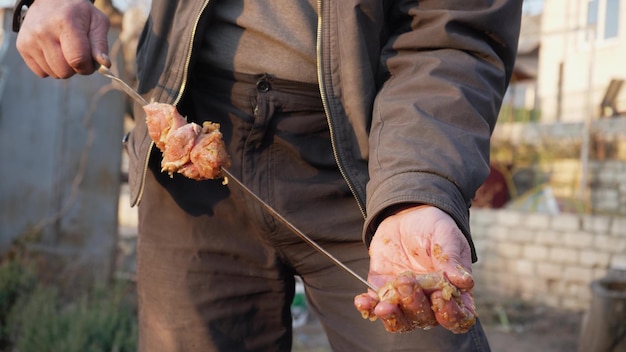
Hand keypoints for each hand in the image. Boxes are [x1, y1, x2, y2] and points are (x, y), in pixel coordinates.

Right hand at [16, 0, 110, 77]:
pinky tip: (54, 52)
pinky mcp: (22, 46)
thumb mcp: (97, 21)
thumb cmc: (79, 13)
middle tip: (78, 54)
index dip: (88, 67)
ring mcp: (30, 39)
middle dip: (76, 68)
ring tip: (65, 50)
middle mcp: (44, 31)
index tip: (90, 63)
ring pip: (54, 74)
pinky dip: (51, 67)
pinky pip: (41, 72)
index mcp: (66, 23)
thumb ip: (101, 44)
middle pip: (64, 71)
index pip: (77, 60)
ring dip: (63, 68)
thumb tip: (105, 64)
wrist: (51, 0)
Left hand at [354, 205, 475, 332]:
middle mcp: (431, 302)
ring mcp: (406, 300)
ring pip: (401, 321)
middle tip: (406, 281)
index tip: (439, 297)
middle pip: (426, 319)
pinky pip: (376, 308)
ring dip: (391, 316)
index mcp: (454, 292)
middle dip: (414, 305)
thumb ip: (452, 259)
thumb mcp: (446, 236)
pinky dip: (369, 308)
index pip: (459, 317)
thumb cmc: (434, 227)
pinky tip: (362, 301)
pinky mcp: (384, 293)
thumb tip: (464, 282)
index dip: (450, 314)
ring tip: (382, 306)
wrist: (408, 215)